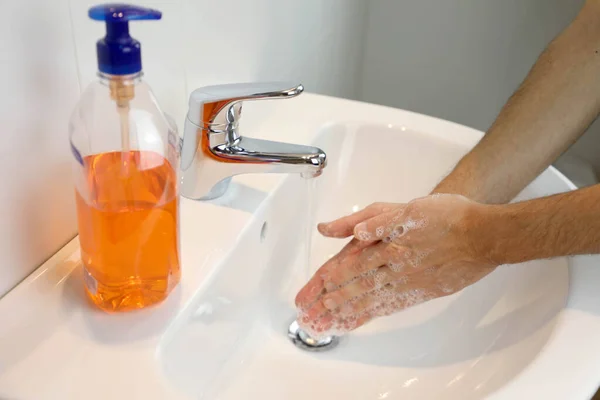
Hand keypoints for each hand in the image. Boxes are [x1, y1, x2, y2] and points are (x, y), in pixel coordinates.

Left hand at [295, 194, 497, 337]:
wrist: (483, 235)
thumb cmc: (445, 216)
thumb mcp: (401, 207)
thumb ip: (366, 219)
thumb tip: (334, 227)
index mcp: (385, 244)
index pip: (347, 266)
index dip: (327, 282)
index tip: (310, 293)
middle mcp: (393, 267)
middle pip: (354, 288)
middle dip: (330, 303)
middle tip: (311, 316)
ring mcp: (408, 283)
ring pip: (370, 301)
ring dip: (347, 312)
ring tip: (328, 323)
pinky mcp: (422, 293)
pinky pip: (392, 307)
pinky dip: (373, 315)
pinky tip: (361, 320)